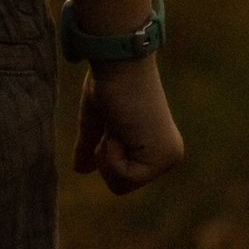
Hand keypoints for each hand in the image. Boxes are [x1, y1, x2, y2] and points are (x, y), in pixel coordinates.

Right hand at [73, 58, 183, 194]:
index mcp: (156, 145)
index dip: (102, 153)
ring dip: (108, 156)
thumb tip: (80, 170)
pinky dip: (112, 156)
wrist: (121, 62)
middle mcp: (168, 154)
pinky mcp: (164, 157)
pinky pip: (125, 179)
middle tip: (114, 125)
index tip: (110, 122)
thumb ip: (91, 145)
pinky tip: (121, 130)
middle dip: (105, 157)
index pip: (121, 174)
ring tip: (118, 125)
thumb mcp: (97, 119)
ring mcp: (168, 157)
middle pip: (122, 185)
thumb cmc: (108, 82)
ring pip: (122, 185)